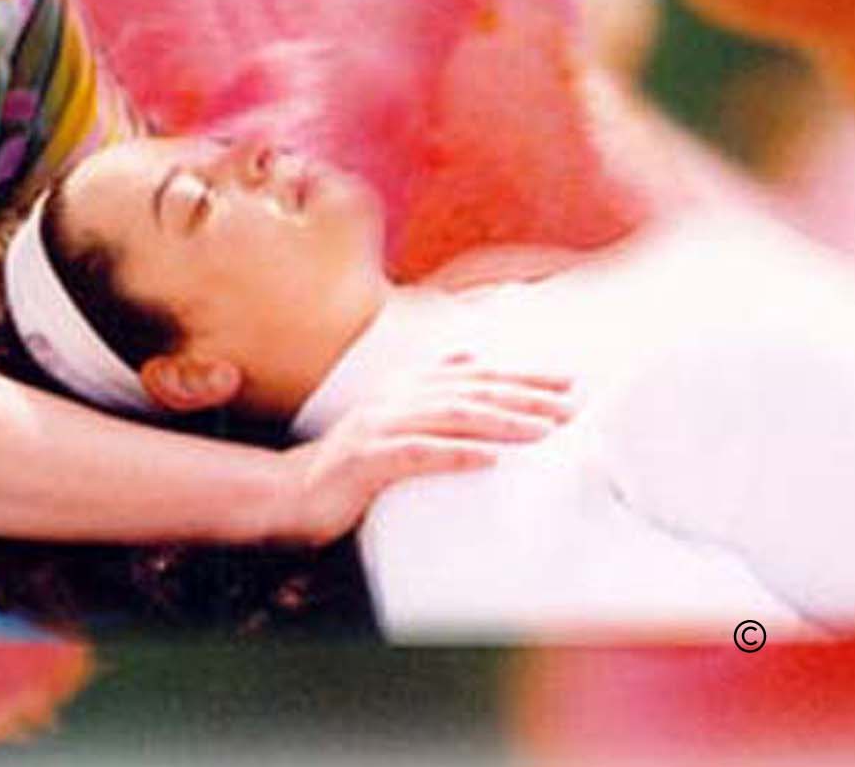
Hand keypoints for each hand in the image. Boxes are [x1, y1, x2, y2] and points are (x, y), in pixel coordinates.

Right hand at [267, 358, 575, 546]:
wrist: (284, 494)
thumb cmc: (341, 469)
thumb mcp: (387, 424)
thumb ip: (426, 396)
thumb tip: (468, 360)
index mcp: (401, 390)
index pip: (471, 375)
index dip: (519, 375)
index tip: (565, 381)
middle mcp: (393, 400)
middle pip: (469, 390)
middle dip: (523, 395)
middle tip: (570, 405)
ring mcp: (379, 427)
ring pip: (450, 417)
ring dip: (501, 422)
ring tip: (543, 431)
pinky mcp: (367, 460)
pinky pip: (417, 454)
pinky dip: (456, 454)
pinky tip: (489, 459)